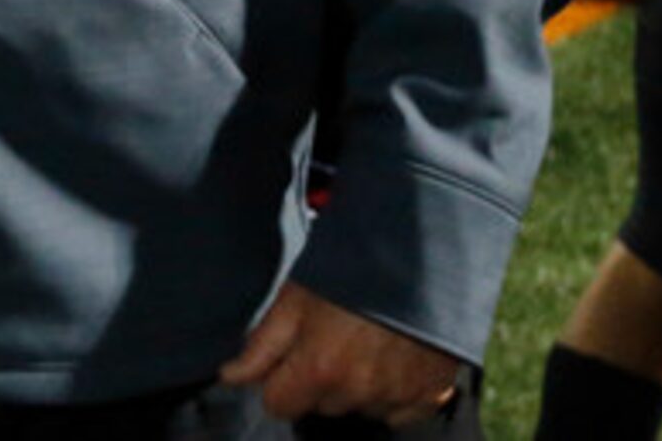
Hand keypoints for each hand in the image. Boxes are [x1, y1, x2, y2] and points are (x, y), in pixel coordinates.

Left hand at [217, 283, 466, 426]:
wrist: (422, 250)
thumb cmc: (354, 265)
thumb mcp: (294, 297)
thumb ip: (262, 345)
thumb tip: (232, 376)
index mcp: (320, 369)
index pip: (279, 405)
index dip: (280, 380)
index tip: (293, 356)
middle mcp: (358, 390)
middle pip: (321, 405)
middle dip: (321, 378)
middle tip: (335, 336)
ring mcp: (397, 395)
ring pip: (359, 407)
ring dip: (358, 385)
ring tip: (368, 340)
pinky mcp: (430, 392)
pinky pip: (399, 411)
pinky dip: (395, 392)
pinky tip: (395, 357)